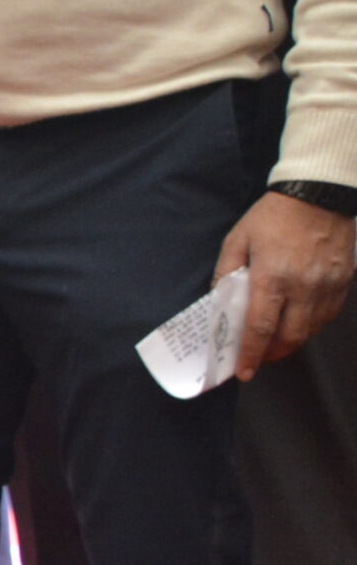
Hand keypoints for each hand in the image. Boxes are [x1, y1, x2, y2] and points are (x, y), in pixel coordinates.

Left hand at [216, 190, 355, 380]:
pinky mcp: (344, 280)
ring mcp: (327, 284)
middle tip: (258, 358)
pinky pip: (330, 314)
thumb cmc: (273, 216)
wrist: (318, 192)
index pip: (260, 328)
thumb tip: (220, 303)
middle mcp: (303, 286)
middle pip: (290, 337)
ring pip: (312, 329)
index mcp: (272, 277)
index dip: (251, 354)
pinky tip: (300, 322)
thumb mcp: (238, 240)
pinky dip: (313, 325)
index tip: (244, 372)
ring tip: (276, 342)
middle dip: (272, 354)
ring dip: (293, 342)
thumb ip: (227, 274)